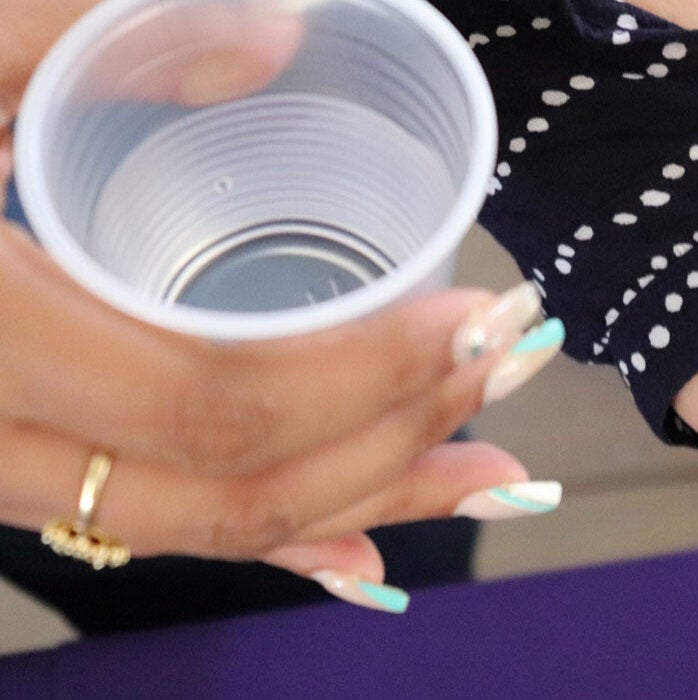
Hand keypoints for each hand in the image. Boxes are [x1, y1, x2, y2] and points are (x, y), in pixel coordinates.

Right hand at [0, 1, 559, 610]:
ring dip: (361, 501)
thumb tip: (278, 28)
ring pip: (199, 523)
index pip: (208, 400)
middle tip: (511, 379)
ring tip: (488, 473)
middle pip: (229, 489)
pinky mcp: (7, 455)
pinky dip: (274, 533)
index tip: (478, 320)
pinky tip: (364, 544)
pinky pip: (152, 517)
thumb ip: (68, 27)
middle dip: (394, 445)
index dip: (362, 379)